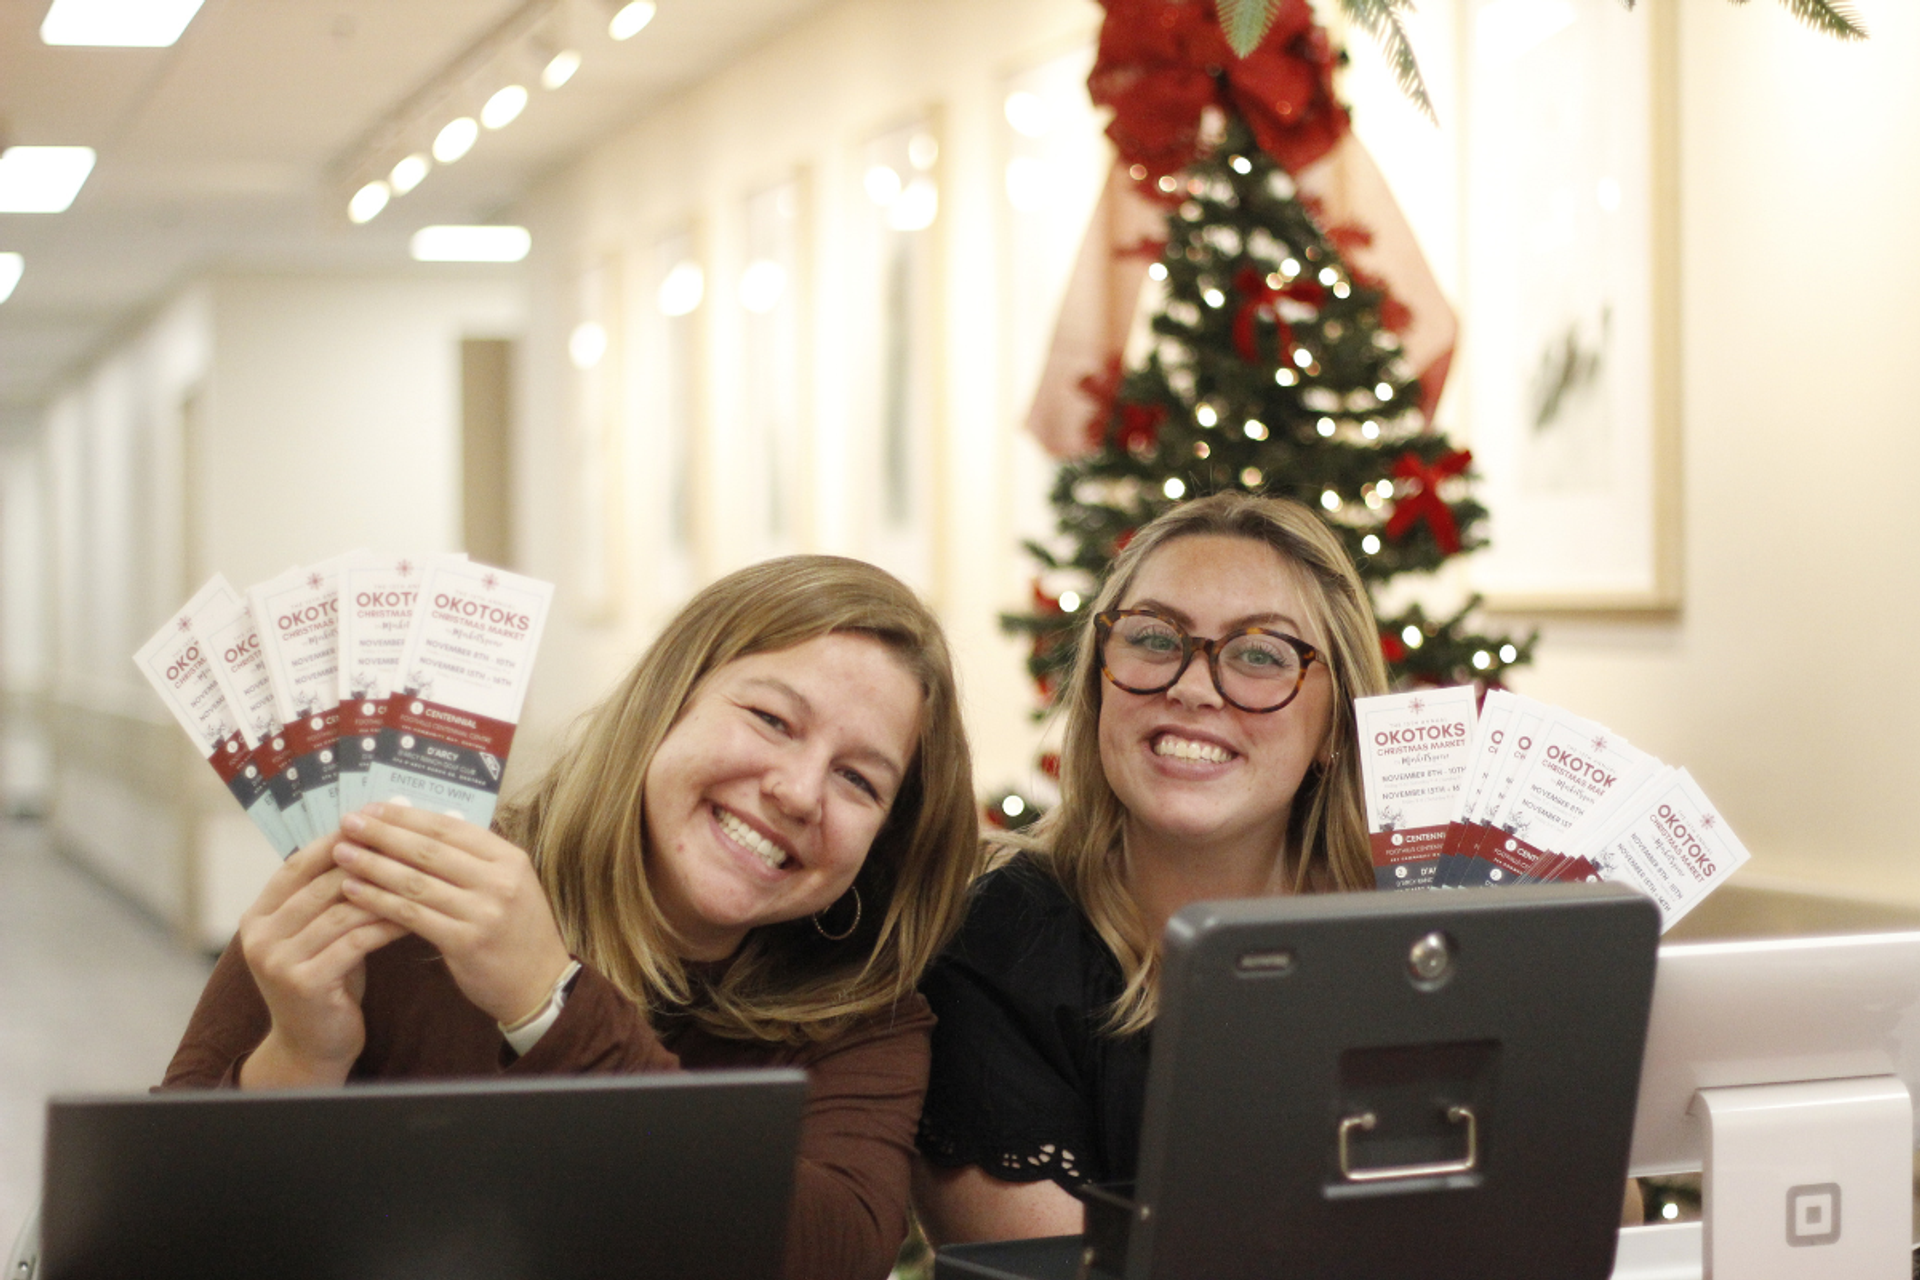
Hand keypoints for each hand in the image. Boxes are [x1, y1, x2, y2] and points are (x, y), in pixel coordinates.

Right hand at [237, 831, 408, 1087]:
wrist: (311, 1047)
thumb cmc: (325, 981)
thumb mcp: (318, 934)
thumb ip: (327, 897)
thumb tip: (366, 842)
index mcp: (258, 916)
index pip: (296, 865)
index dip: (333, 842)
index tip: (375, 823)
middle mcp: (260, 935)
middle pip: (320, 884)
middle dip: (368, 862)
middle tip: (409, 847)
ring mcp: (278, 961)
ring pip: (341, 911)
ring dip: (384, 892)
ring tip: (418, 878)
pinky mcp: (304, 983)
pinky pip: (355, 941)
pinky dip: (386, 925)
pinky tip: (414, 916)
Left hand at [333, 803, 573, 1025]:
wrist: (540, 984)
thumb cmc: (516, 930)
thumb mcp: (508, 884)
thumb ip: (470, 859)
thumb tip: (416, 828)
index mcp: (509, 858)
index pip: (450, 828)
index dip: (407, 817)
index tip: (373, 808)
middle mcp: (499, 880)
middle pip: (429, 850)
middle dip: (384, 834)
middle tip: (348, 823)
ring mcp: (484, 911)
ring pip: (416, 882)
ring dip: (374, 865)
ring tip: (342, 854)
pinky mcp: (465, 942)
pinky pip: (412, 915)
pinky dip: (379, 901)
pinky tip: (353, 892)